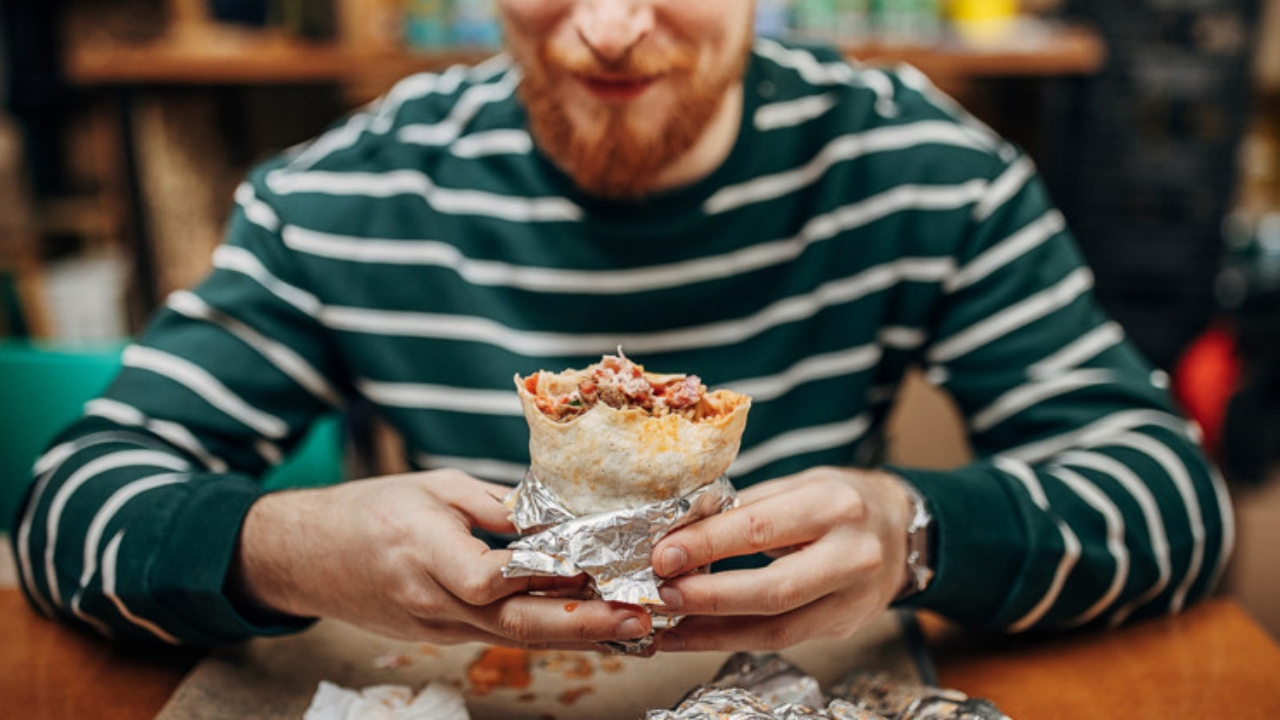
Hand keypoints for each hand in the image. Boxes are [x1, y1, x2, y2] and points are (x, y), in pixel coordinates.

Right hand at [229, 470, 651, 647]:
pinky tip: (584, 624)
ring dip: (573, 633)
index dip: (536, 574)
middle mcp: (431, 601)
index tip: (584, 562)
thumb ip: (495, 507)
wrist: (304, 556)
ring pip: (513, 636)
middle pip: (513, 623)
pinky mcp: (440, 635)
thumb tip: (557, 518)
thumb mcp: (433, 487)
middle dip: (580, 623)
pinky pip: (498, 636)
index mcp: (424, 552)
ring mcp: (435, 627)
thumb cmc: (368, 510)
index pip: (485, 578)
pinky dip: (542, 631)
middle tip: (634, 616)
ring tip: (629, 623)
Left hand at [649, 466, 913, 651]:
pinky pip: (783, 639)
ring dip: (715, 632)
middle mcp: (852, 555)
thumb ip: (746, 507)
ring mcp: (853, 599)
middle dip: (710, 597)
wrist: (902, 530)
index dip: (708, 545)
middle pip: (773, 590)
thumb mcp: (800, 484)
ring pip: (778, 629)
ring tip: (670, 627)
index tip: (664, 554)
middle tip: (664, 594)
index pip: (761, 528)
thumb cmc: (840, 501)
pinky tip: (698, 635)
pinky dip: (734, 640)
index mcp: (834, 506)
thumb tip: (681, 533)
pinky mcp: (845, 626)